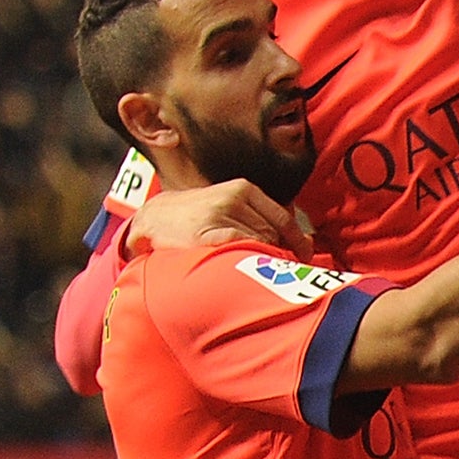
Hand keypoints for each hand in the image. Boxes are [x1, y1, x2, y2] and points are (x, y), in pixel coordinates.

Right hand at [129, 181, 312, 257]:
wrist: (153, 218)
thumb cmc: (197, 216)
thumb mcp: (229, 205)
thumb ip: (261, 217)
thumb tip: (305, 240)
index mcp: (244, 189)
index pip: (284, 218)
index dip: (298, 241)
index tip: (305, 257)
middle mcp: (233, 198)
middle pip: (274, 233)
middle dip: (280, 253)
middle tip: (279, 269)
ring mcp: (218, 214)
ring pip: (259, 242)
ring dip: (263, 258)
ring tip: (254, 269)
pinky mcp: (205, 234)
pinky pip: (240, 247)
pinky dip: (246, 258)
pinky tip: (240, 265)